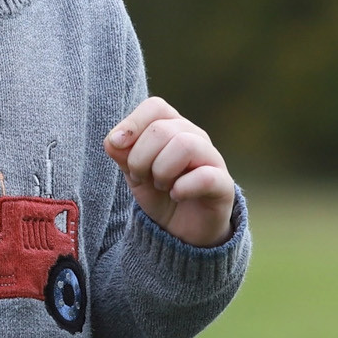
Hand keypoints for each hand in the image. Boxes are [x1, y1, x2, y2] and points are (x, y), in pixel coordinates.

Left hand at [105, 97, 236, 246]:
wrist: (183, 231)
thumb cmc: (160, 194)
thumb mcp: (134, 174)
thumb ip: (123, 155)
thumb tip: (113, 141)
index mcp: (173, 128)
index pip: (155, 107)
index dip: (132, 124)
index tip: (117, 146)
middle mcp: (195, 137)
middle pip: (162, 129)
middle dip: (140, 157)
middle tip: (142, 178)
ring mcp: (212, 159)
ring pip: (184, 145)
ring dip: (162, 170)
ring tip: (162, 186)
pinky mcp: (224, 185)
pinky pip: (205, 176)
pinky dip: (183, 187)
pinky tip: (177, 196)